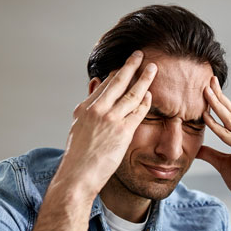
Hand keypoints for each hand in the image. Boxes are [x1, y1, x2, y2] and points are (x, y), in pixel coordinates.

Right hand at [58, 51, 156, 197]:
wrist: (77, 176)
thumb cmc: (79, 157)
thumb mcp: (78, 128)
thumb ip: (89, 106)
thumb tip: (96, 84)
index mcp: (84, 108)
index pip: (104, 85)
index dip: (116, 74)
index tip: (126, 66)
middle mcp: (97, 109)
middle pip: (117, 82)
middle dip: (130, 66)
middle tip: (140, 55)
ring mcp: (110, 119)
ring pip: (131, 93)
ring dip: (143, 78)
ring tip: (153, 68)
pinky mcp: (122, 132)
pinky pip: (138, 112)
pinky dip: (146, 101)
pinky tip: (151, 94)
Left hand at [198, 76, 230, 218]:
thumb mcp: (223, 164)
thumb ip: (211, 153)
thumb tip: (197, 147)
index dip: (222, 101)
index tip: (211, 87)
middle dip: (220, 97)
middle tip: (208, 80)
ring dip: (217, 105)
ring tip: (204, 91)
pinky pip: (229, 136)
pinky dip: (216, 126)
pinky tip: (205, 117)